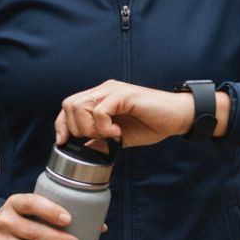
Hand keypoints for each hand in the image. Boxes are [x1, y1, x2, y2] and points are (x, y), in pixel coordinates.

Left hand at [55, 80, 195, 148]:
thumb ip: (101, 140)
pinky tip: (118, 132)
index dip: (62, 125)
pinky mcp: (124, 95)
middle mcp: (104, 90)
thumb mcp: (120, 137)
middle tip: (97, 139)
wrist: (177, 117)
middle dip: (76, 128)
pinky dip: (105, 126)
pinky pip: (100, 110)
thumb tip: (84, 150)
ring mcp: (113, 90)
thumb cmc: (152, 124)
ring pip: (80, 106)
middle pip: (69, 105)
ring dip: (90, 127)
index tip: (66, 142)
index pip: (69, 107)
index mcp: (100, 98)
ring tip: (108, 135)